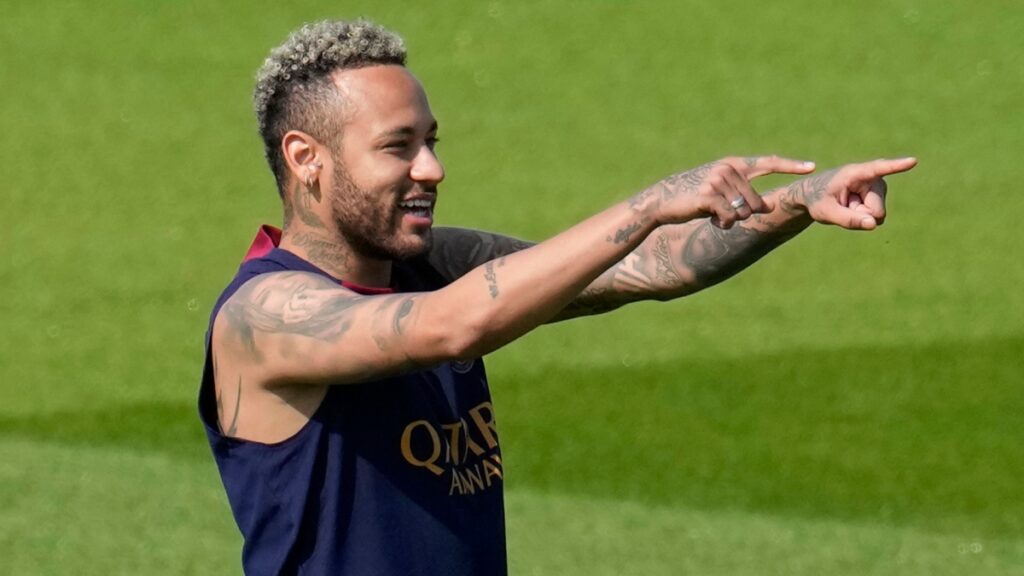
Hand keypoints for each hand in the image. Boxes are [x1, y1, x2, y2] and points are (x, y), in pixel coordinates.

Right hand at [648, 155, 815, 228]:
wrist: (662, 200)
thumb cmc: (693, 196)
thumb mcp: (720, 189)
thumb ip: (742, 191)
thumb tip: (766, 206)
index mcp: (734, 164)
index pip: (768, 163)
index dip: (791, 166)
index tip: (811, 168)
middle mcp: (728, 169)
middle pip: (757, 202)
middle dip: (745, 214)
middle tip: (725, 213)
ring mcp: (718, 181)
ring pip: (744, 212)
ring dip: (732, 220)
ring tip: (714, 214)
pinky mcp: (709, 196)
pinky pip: (730, 218)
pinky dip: (724, 224)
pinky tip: (711, 220)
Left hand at [782, 157, 917, 229]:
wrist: (813, 196)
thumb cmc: (817, 200)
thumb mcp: (826, 212)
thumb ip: (848, 219)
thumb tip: (874, 224)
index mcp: (854, 173)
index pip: (878, 169)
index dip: (896, 166)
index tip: (913, 161)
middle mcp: (870, 177)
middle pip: (876, 209)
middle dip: (861, 215)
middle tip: (842, 207)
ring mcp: (876, 187)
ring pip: (877, 214)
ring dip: (861, 216)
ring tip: (846, 206)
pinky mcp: (877, 196)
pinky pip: (875, 217)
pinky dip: (863, 217)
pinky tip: (852, 209)